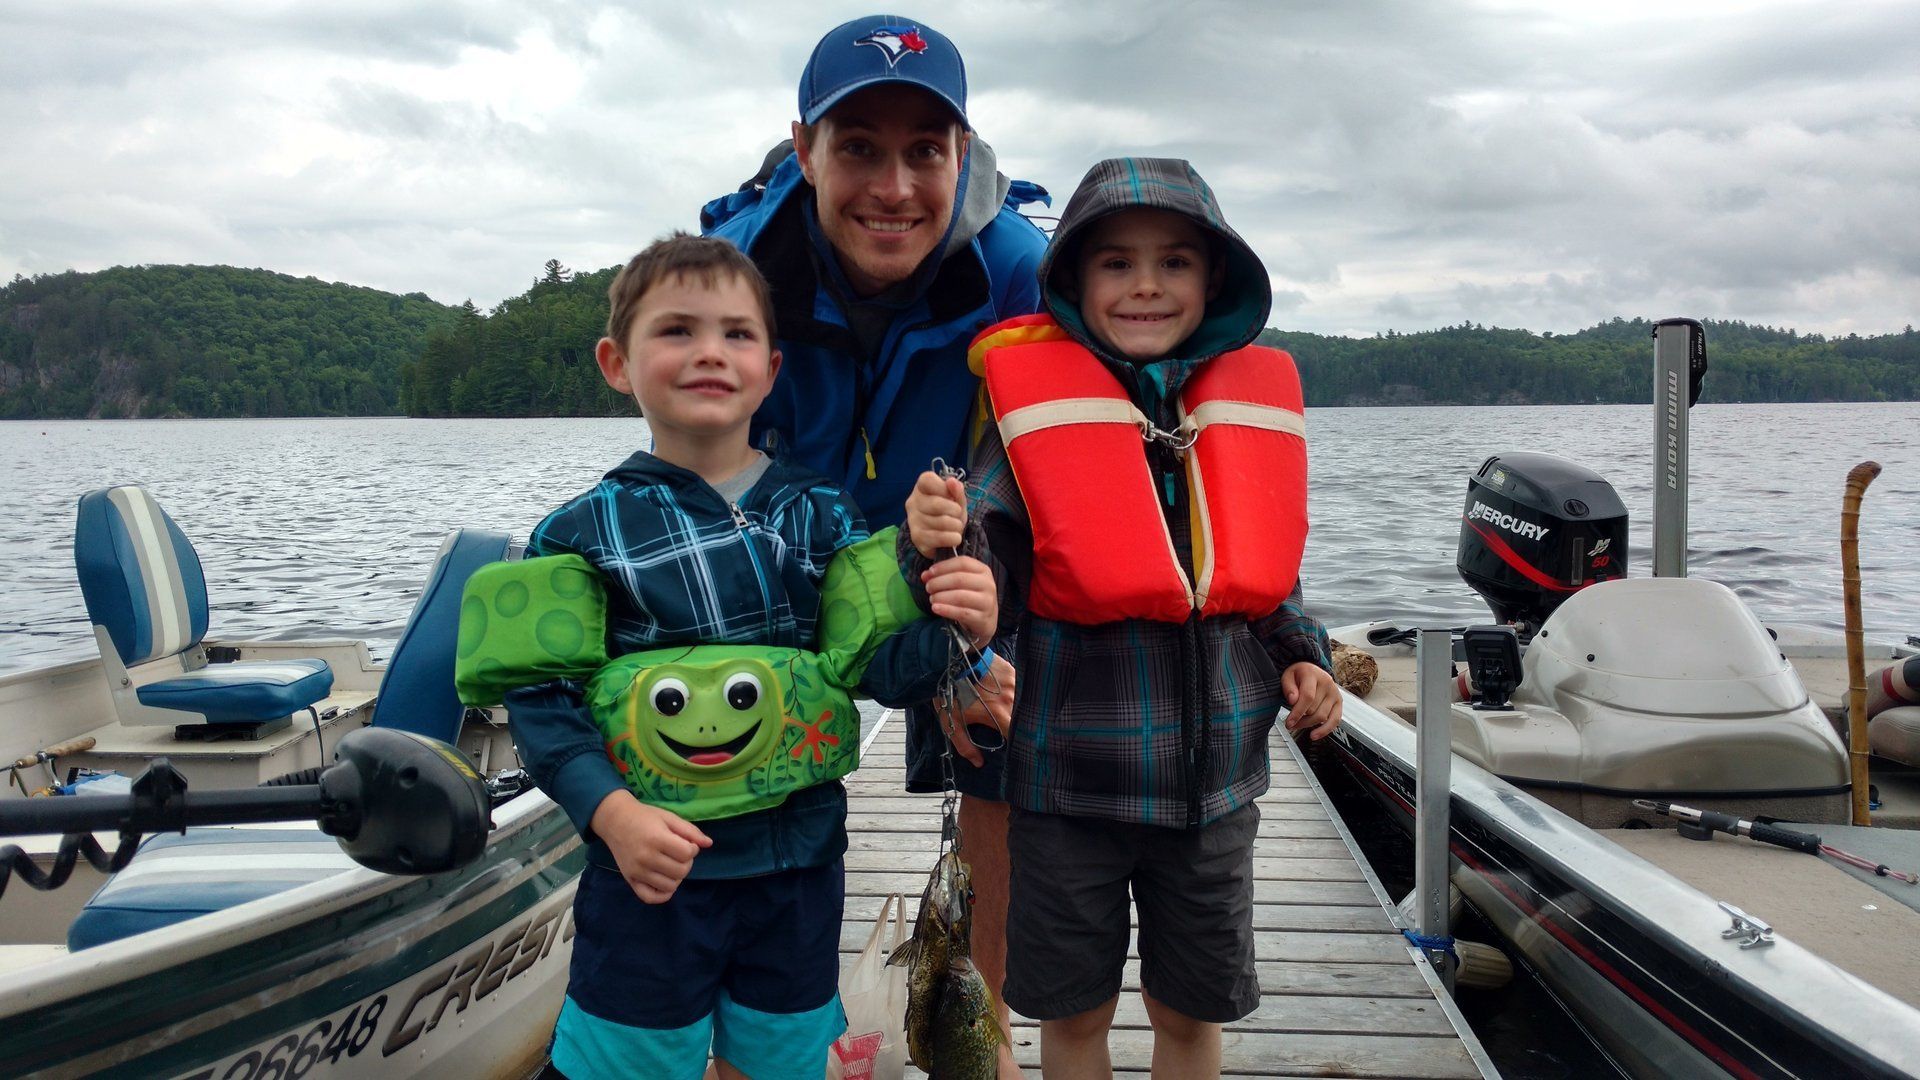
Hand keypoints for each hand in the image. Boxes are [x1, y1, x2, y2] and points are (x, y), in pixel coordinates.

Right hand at [591, 791, 710, 902]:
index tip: (686, 843)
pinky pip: (650, 897)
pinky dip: (662, 894)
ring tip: (671, 865)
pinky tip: (665, 881)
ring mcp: (637, 871)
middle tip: (679, 853)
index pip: (687, 853)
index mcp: (657, 839)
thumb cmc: (644, 817)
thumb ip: (689, 831)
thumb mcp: (669, 817)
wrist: (615, 820)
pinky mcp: (630, 880)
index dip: (693, 849)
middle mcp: (646, 858)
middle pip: (681, 871)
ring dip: (677, 877)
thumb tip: (709, 844)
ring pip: (669, 886)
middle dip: (687, 862)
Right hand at [905, 471, 967, 558]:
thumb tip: (952, 481)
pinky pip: (940, 537)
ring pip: (942, 522)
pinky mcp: (917, 538)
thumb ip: (956, 491)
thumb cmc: (948, 512)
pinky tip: (954, 537)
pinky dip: (953, 538)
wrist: (941, 537)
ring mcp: (913, 521)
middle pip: (937, 504)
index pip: (928, 480)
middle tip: (957, 514)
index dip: (943, 488)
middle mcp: (913, 503)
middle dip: (955, 511)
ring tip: (955, 526)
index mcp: (921, 488)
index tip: (951, 496)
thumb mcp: (957, 500)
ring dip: (956, 526)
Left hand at [921, 555, 997, 647]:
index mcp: (983, 570)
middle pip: (960, 579)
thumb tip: (925, 575)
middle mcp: (988, 584)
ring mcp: (987, 602)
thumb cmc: (971, 596)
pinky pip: (962, 613)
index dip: (943, 566)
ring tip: (931, 599)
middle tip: (928, 588)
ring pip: (960, 596)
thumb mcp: (962, 582)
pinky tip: (935, 608)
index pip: (963, 562)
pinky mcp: (982, 618)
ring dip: (941, 597)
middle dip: (939, 582)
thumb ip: (945, 575)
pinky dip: (946, 610)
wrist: (986, 619)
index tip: (930, 572)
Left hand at [932, 655, 1015, 767]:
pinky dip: (1018, 693)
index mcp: (999, 715)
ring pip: (1024, 702)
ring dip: (1020, 708)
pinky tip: (1009, 693)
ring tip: (1012, 711)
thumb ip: (965, 745)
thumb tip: (979, 763)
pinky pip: (1021, 687)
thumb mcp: (951, 722)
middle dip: (1021, 726)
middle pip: (1024, 719)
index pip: (1018, 735)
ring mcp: (1015, 684)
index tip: (1017, 746)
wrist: (953, 658)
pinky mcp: (1013, 671)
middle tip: (1015, 729)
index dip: (1019, 742)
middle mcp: (1011, 700)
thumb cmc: (951, 692)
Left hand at [1281, 662, 1342, 740]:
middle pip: (1314, 709)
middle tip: (1289, 722)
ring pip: (1322, 717)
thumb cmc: (1298, 675)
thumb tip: (1293, 700)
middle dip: (1300, 719)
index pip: (1308, 696)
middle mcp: (1327, 683)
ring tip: (1297, 724)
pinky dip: (1325, 730)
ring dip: (1308, 724)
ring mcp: (1335, 693)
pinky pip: (1335, 720)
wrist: (1312, 670)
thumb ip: (1288, 688)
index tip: (1289, 723)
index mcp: (1313, 674)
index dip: (1298, 712)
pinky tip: (1314, 735)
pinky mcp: (1339, 703)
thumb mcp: (1287, 676)